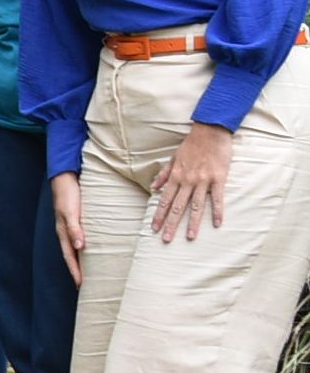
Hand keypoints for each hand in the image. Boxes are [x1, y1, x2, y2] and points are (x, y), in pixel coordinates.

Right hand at [51, 172, 85, 285]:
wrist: (65, 178)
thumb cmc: (68, 194)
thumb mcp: (70, 212)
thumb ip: (74, 229)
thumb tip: (80, 247)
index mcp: (63, 232)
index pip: (69, 257)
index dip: (74, 271)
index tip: (81, 285)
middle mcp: (66, 232)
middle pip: (72, 256)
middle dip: (77, 270)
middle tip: (86, 284)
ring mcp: (71, 227)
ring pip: (76, 248)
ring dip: (82, 261)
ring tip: (91, 271)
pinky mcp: (77, 221)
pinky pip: (80, 239)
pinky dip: (85, 248)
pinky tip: (92, 250)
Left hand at [153, 121, 234, 242]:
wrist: (210, 132)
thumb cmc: (191, 145)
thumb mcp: (172, 158)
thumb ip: (164, 174)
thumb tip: (154, 187)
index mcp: (175, 177)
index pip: (164, 200)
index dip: (158, 215)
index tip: (153, 228)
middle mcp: (187, 181)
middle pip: (178, 207)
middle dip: (171, 224)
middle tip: (166, 240)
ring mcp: (203, 181)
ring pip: (196, 206)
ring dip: (192, 223)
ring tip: (189, 237)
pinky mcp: (218, 178)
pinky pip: (217, 198)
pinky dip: (217, 211)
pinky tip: (217, 224)